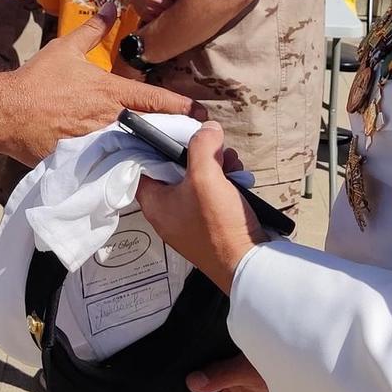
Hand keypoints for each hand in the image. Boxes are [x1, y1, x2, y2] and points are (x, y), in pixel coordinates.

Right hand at [7, 3, 194, 165]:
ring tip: (163, 154)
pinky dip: (118, 164)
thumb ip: (94, 29)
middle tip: (186, 138)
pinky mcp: (82, 161)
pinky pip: (106, 164)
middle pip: (150, 129)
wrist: (7, 112)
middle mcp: (110, 120)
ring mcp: (98, 143)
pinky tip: (127, 168)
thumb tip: (112, 4)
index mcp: (111, 93)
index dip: (181, 106)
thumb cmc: (38, 79)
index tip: (201, 113)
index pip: (155, 99)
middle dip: (168, 134)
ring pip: (132, 148)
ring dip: (146, 150)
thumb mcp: (67, 49)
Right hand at [125, 0, 181, 20]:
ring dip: (169, 11)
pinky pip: (158, 19)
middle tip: (179, 2)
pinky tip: (163, 13)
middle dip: (176, 4)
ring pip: (166, 13)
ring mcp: (149, 7)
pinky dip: (162, 17)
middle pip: (172, 5)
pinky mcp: (145, 15)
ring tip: (172, 7)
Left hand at [136, 123, 264, 292]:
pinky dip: (226, 183)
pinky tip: (240, 181)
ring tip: (233, 164)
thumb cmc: (218, 226)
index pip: (144, 165)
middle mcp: (168, 213)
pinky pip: (213, 195)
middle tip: (217, 150)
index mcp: (155, 203)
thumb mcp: (206, 176)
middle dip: (200, 155)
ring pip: (199, 180)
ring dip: (218, 167)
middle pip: (176, 169)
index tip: (177, 132)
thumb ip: (202, 146)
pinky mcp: (210, 224)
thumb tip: (207, 129)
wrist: (247, 262)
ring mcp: (190, 220)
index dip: (158, 145)